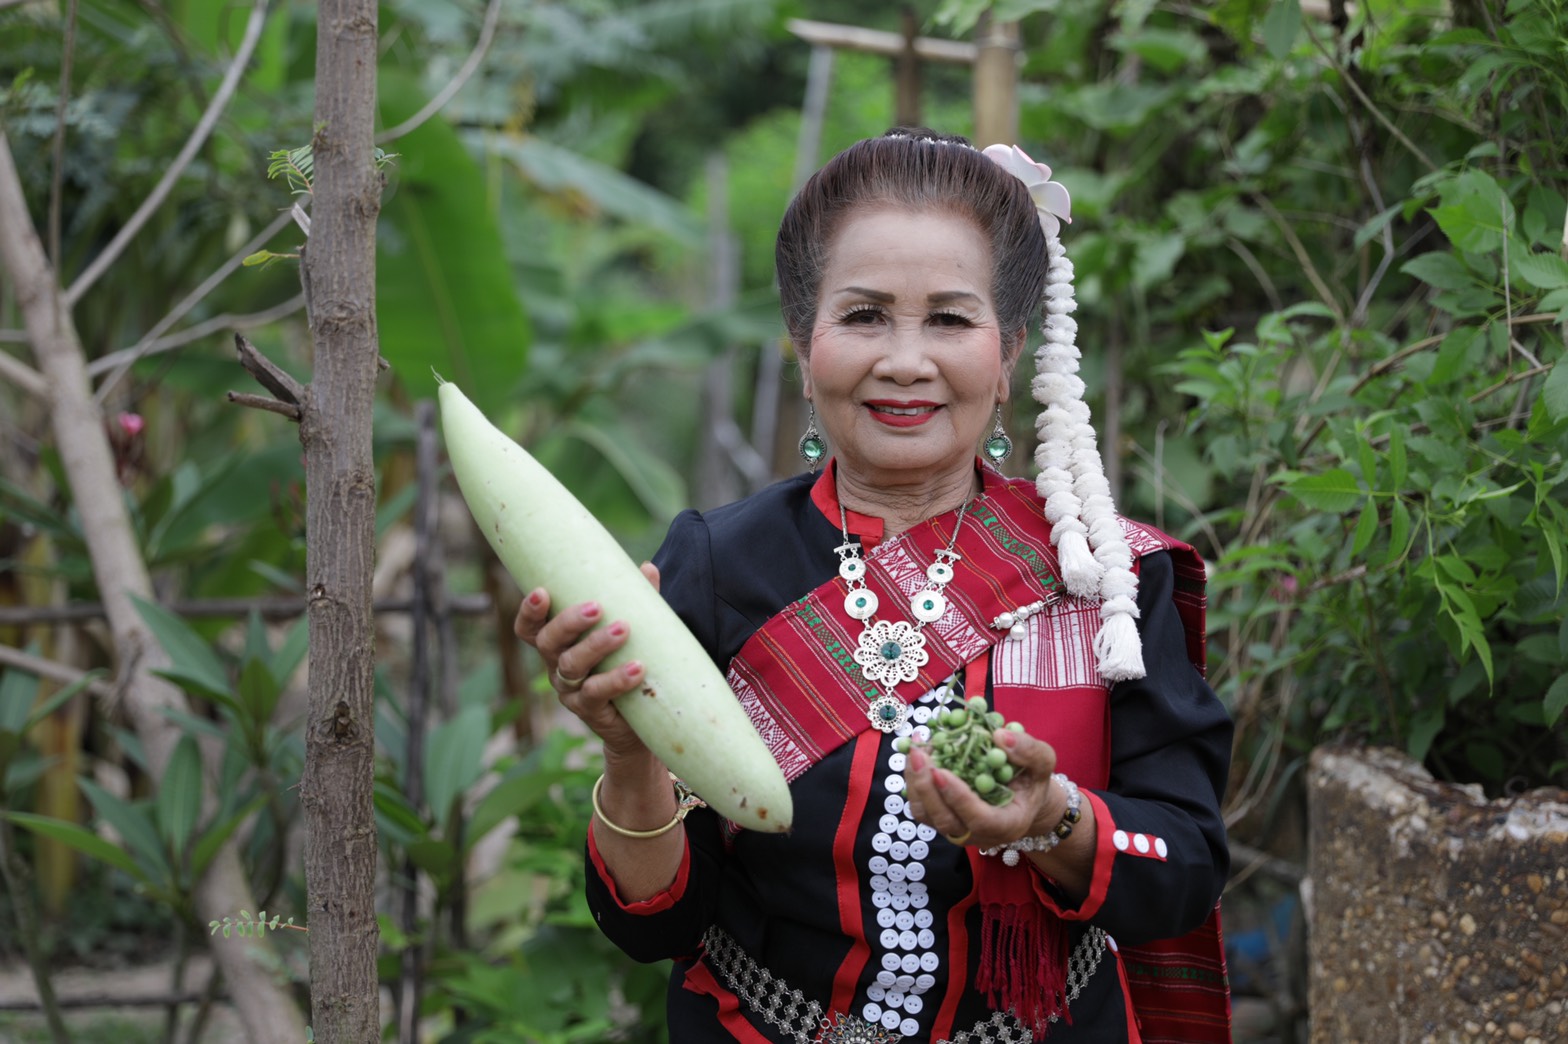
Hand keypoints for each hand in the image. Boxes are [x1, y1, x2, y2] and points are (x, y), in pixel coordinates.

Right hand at [512, 562, 661, 761]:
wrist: (638, 721)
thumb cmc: (626, 664)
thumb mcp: (630, 631)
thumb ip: (636, 601)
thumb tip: (647, 568)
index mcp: (559, 644)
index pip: (531, 628)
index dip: (529, 612)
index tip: (541, 592)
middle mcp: (557, 665)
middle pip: (548, 642)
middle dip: (569, 622)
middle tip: (596, 607)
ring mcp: (570, 690)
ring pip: (572, 666)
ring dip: (596, 646)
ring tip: (623, 630)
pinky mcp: (590, 710)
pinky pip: (597, 693)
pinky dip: (617, 679)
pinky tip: (638, 668)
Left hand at [901, 727, 1065, 849]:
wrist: (1020, 796)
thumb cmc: (1032, 780)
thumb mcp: (1043, 762)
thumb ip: (1030, 751)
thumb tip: (1000, 736)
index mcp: (1007, 825)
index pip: (980, 820)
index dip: (959, 798)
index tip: (941, 771)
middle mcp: (979, 834)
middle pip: (945, 821)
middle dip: (927, 788)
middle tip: (919, 753)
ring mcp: (957, 829)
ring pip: (926, 815)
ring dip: (915, 782)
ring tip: (916, 748)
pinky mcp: (941, 818)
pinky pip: (920, 806)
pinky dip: (913, 779)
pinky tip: (917, 752)